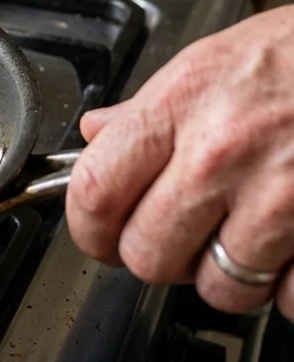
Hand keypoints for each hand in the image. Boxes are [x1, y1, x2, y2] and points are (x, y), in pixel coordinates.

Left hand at [67, 4, 293, 317]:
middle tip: (181, 238)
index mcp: (180, 106)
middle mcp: (221, 154)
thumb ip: (149, 109)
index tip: (100, 235)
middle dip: (160, 258)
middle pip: (147, 255)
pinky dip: (292, 287)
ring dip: (232, 277)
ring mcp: (279, 199)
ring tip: (249, 237)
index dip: (89, 228)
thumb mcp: (213, 61)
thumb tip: (96, 136)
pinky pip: (290, 300)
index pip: (95, 191)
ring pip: (220, 290)